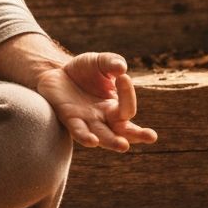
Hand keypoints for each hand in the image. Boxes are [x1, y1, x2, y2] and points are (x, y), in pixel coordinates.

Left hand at [35, 52, 157, 151]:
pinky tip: (92, 141)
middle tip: (151, 136)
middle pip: (124, 132)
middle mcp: (104, 119)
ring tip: (123, 145)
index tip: (123, 76)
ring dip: (112, 142)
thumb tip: (122, 68)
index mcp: (115, 108)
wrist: (55, 72)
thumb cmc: (84, 70)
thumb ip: (111, 62)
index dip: (128, 94)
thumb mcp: (99, 62)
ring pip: (103, 137)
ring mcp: (87, 121)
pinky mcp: (68, 119)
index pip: (127, 108)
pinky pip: (78, 131)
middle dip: (137, 135)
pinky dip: (85, 136)